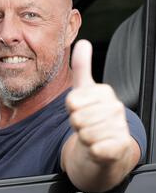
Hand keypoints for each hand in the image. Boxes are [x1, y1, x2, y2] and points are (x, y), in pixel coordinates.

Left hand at [65, 40, 133, 164]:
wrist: (103, 148)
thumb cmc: (90, 117)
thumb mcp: (82, 91)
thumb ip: (81, 67)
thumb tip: (83, 42)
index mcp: (104, 92)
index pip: (72, 102)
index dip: (71, 110)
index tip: (80, 111)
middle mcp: (115, 107)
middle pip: (77, 118)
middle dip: (77, 125)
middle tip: (86, 126)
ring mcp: (120, 127)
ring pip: (84, 134)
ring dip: (84, 138)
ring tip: (92, 135)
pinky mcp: (120, 146)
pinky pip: (95, 148)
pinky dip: (92, 150)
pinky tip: (99, 147)